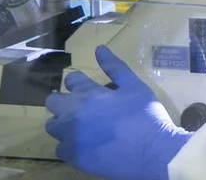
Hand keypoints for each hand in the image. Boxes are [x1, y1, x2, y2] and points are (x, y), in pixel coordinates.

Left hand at [46, 45, 191, 179]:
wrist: (153, 152)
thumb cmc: (146, 116)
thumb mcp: (134, 86)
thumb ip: (115, 67)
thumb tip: (99, 48)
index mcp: (88, 95)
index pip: (71, 80)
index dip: (78, 82)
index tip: (87, 89)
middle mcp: (73, 115)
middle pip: (53, 102)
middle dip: (63, 101)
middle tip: (81, 108)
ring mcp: (72, 138)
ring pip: (52, 127)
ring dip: (63, 123)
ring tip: (81, 127)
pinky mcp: (75, 158)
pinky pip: (61, 149)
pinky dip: (69, 145)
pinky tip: (85, 144)